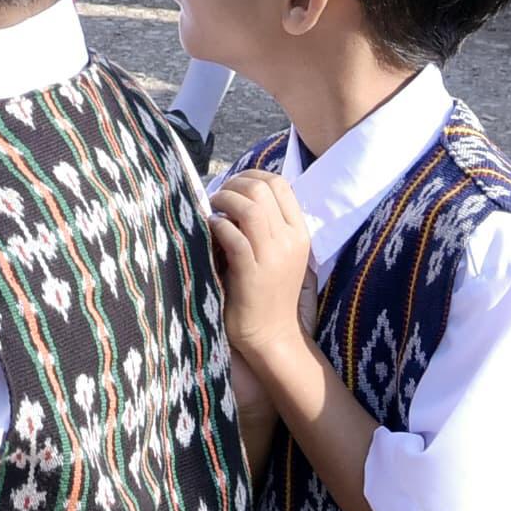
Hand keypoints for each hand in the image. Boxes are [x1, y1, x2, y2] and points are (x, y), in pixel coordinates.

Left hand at [209, 168, 322, 411]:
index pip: (280, 183)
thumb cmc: (267, 291)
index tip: (233, 185)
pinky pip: (234, 236)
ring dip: (224, 201)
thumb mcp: (278, 252)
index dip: (251, 175)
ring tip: (211, 210)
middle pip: (262, 188)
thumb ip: (267, 224)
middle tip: (217, 197)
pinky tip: (210, 229)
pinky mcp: (252, 273)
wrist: (271, 335)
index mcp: (300, 232)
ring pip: (249, 207)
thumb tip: (237, 192)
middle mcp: (290, 240)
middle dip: (233, 185)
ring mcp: (273, 256)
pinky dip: (218, 226)